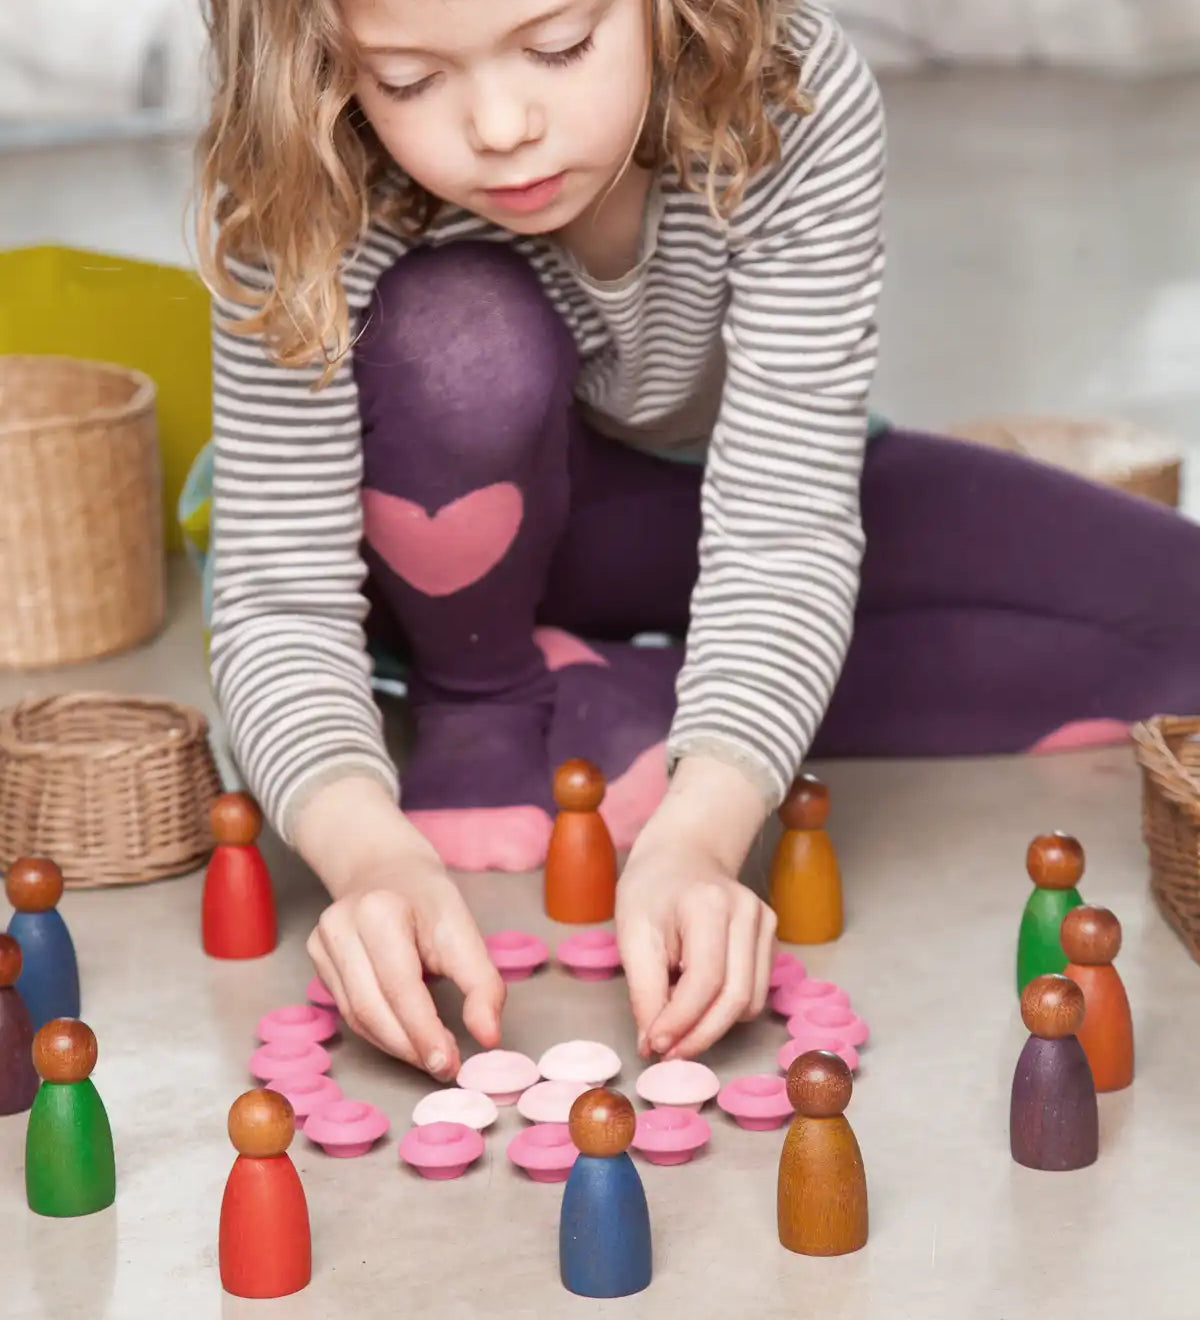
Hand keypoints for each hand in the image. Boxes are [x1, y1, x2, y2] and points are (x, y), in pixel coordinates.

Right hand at [292, 776, 505, 1080]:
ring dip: (396, 1046)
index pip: (401, 986)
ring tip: (429, 1055)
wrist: (386, 867)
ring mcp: (321, 942)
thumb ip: (482, 985)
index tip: (450, 1064)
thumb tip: (489, 1038)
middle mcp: (341, 924)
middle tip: (444, 1066)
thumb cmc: (429, 900)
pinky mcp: (316, 958)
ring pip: (356, 1016)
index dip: (425, 1032)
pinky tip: (405, 1037)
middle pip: (372, 1007)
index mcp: (379, 910)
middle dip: (411, 1046)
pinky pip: (348, 1010)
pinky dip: (380, 1032)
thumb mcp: (465, 932)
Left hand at [615, 754, 776, 1059]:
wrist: (683, 854)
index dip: (680, 1021)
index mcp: (711, 904)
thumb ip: (644, 991)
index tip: (654, 1046)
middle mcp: (748, 912)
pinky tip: (697, 999)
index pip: (705, 980)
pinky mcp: (772, 938)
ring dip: (712, 1026)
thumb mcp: (632, 934)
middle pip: (735, 997)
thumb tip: (653, 1046)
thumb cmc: (651, 890)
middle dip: (699, 1035)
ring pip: (750, 1002)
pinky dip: (725, 1009)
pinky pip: (754, 993)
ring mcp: (766, 924)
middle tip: (667, 1052)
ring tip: (676, 1020)